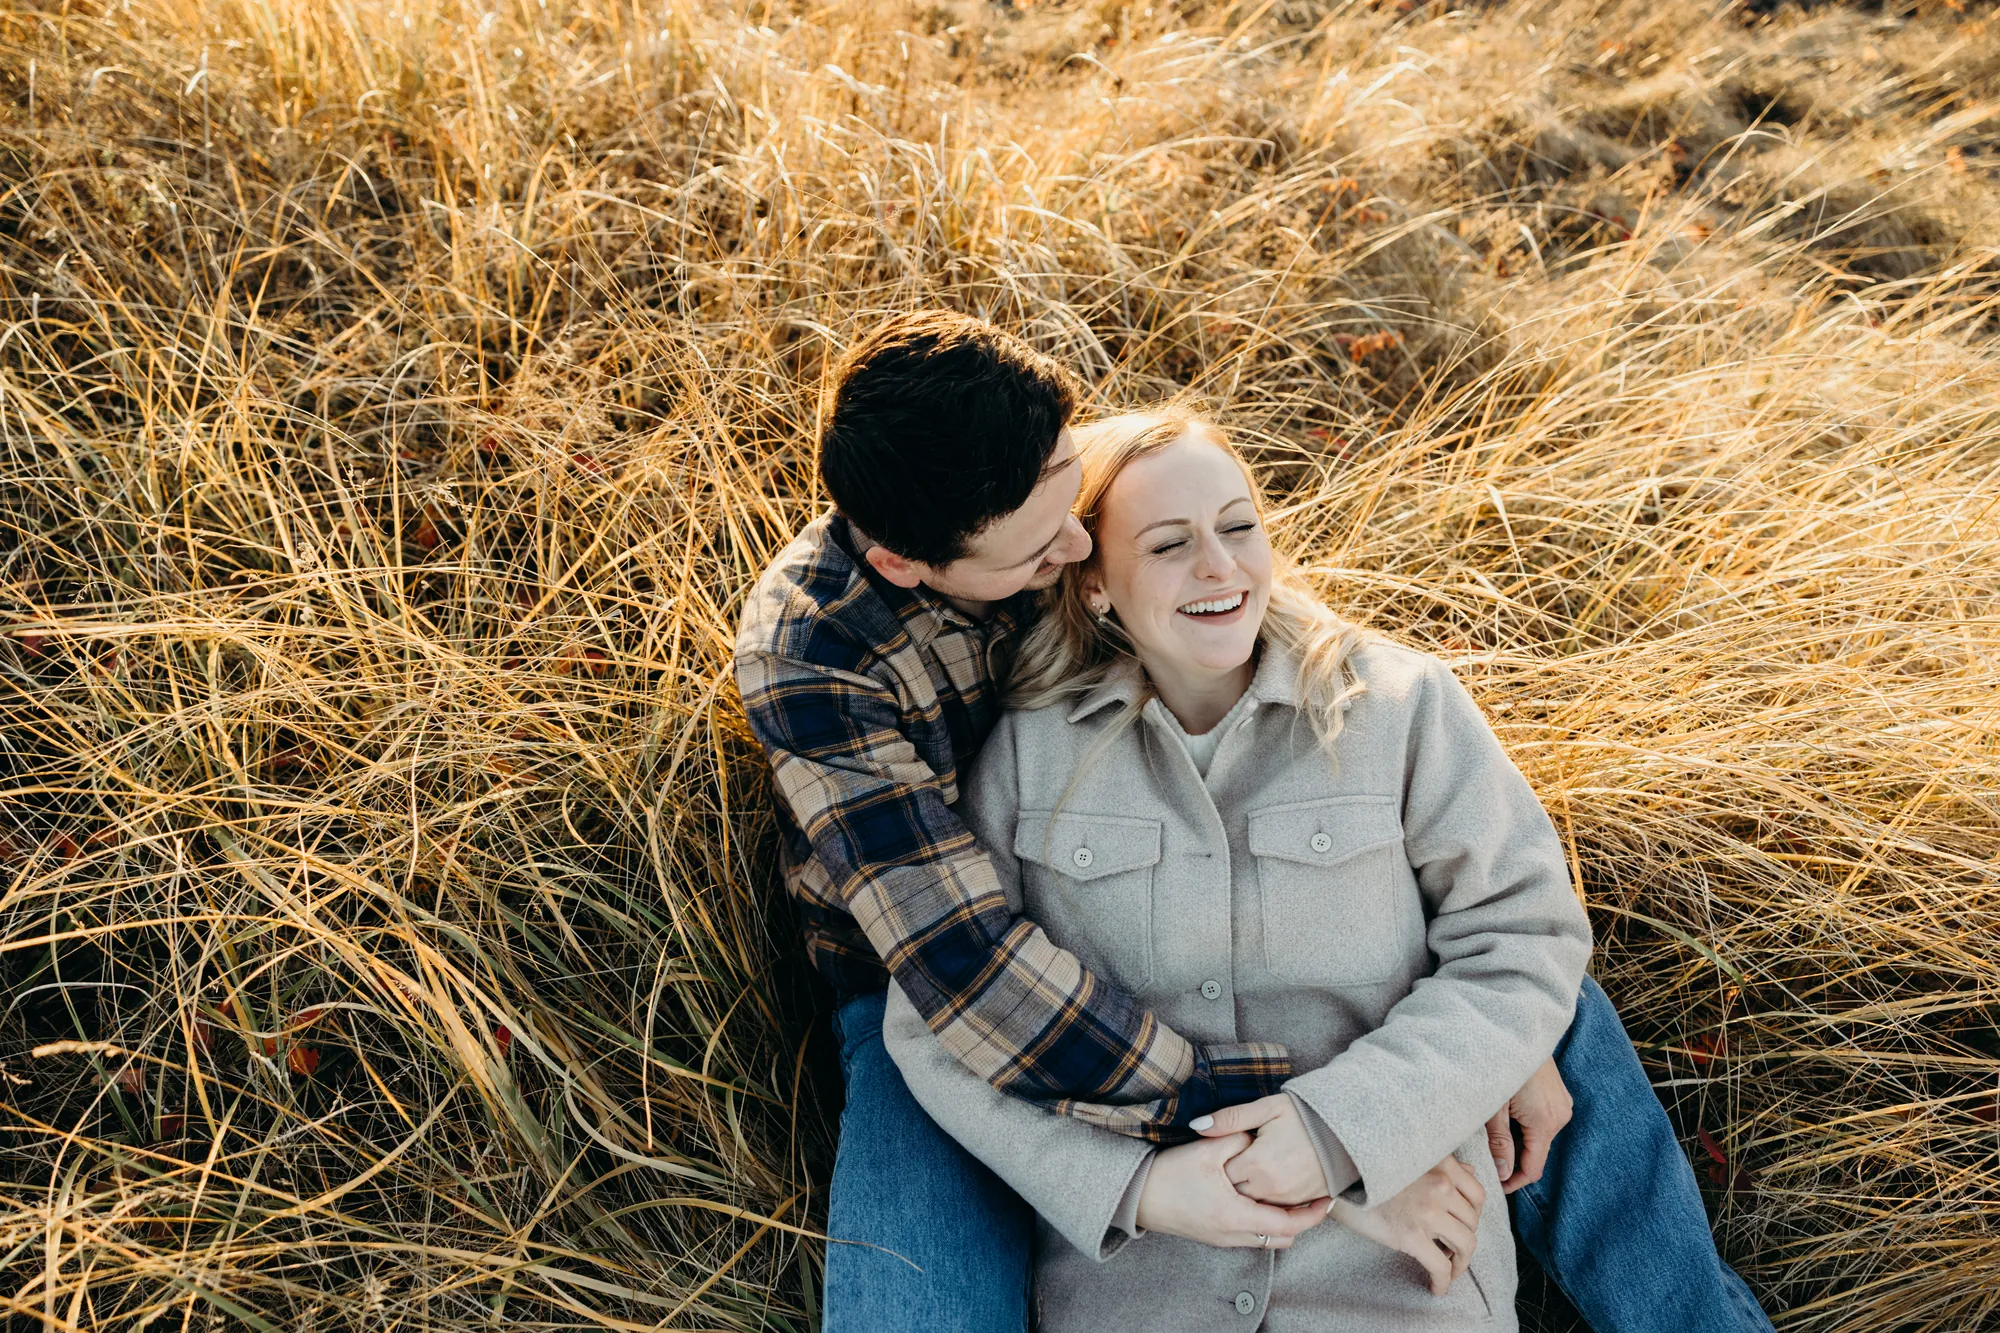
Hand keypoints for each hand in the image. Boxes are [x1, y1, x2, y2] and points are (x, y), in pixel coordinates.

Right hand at [1136, 1132, 1333, 1248]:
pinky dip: (1265, 1222)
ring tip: (1291, 1197)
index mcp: (1237, 1216)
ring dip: (1283, 1222)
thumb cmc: (1170, 1175)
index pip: (1289, 1225)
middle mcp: (1234, 1234)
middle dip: (1302, 1220)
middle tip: (1313, 1197)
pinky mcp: (1214, 1235)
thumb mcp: (1206, 1150)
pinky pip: (1251, 1236)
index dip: (1312, 1214)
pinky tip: (1262, 1199)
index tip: (1327, 1198)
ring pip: (1267, 1239)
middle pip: (1283, 1238)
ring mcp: (1224, 1238)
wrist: (1138, 1197)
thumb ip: (1238, 1140)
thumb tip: (1258, 1138)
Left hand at [1190, 1094, 1327, 1204]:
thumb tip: (1197, 1126)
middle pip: (1235, 1192)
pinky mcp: (1301, 1203)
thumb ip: (1230, 1118)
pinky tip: (1266, 1182)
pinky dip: (1266, 1198)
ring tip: (1249, 1172)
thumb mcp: (1267, 1108)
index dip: (1219, 1162)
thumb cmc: (1305, 1115)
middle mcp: (1270, 1186)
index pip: (1222, 1173)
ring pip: (1253, 1203)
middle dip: (1230, 1180)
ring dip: (1247, 1191)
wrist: (1347, 1131)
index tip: (1222, 1152)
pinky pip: (1274, 1208)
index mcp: (1257, 1162)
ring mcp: (1286, 1198)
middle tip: (1232, 1164)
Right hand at [1331, 1156, 1484, 1295]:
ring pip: (1465, 1245)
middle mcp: (1440, 1184)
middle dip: (1466, 1241)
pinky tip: (1436, 1287)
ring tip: (1450, 1270)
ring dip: (1461, 1263)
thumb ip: (1442, 1163)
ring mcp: (1427, 1210)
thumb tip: (1469, 1170)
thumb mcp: (1411, 1158)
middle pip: (1473, 1222)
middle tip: (1453, 1251)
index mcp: (1441, 1164)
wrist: (1336, 1182)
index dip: (1474, 1216)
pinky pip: (1441, 1266)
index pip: (1478, 1195)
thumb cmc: (1370, 1171)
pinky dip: (1443, 1281)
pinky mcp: (1411, 1235)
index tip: (1464, 1226)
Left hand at [1484, 1057, 1572, 1192]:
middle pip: (1538, 1152)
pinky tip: (1507, 1117)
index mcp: (1546, 1123)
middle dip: (1515, 1160)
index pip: (1534, 1168)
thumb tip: (1503, 1173)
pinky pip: (1544, 1120)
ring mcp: (1563, 1103)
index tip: (1497, 1185)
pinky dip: (1527, 1126)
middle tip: (1488, 1158)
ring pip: (1540, 1136)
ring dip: (1521, 1141)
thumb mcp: (1493, 1107)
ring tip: (1494, 1135)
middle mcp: (1561, 1116)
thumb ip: (1499, 1142)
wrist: (1517, 1029)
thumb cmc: (1499, 1064)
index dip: (1515, 1181)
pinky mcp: (1559, 1094)